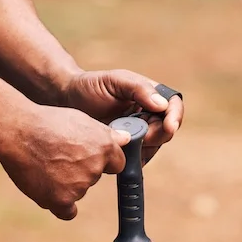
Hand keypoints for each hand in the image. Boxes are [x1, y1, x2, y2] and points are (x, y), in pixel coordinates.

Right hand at [0, 103, 129, 220]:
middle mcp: (95, 168)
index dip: (103, 158)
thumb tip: (126, 140)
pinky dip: (61, 203)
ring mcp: (79, 186)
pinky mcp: (61, 200)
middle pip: (95, 175)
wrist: (19, 131)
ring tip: (47, 163)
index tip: (88, 154)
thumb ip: (105, 134)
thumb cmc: (47, 122)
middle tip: (61, 155)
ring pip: (79, 189)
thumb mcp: (81, 119)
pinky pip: (68, 211)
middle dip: (83, 168)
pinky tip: (51, 189)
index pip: (117, 162)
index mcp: (104, 147)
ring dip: (68, 182)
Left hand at [60, 70, 184, 160]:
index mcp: (149, 95)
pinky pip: (140, 159)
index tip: (169, 126)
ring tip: (124, 142)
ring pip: (154, 146)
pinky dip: (135, 160)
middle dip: (156, 134)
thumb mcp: (115, 81)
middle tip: (139, 136)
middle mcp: (148, 114)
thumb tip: (162, 105)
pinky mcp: (127, 149)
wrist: (66, 102)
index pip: (173, 105)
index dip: (175, 116)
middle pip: (166, 129)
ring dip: (144, 148)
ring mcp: (138, 132)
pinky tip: (120, 154)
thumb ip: (139, 88)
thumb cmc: (90, 86)